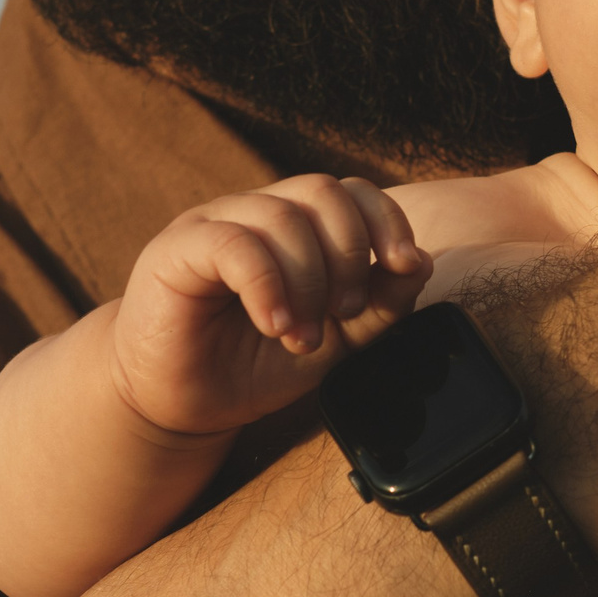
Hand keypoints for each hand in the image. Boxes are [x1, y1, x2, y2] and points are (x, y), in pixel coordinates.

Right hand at [112, 175, 427, 436]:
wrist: (180, 405)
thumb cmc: (253, 367)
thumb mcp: (334, 341)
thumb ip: (379, 305)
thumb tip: (420, 263)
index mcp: (296, 227)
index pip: (352, 191)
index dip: (387, 220)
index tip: (404, 267)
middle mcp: (257, 213)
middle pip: (323, 191)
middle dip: (349, 253)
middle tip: (345, 313)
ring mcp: (215, 223)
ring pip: (282, 216)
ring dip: (308, 282)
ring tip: (303, 338)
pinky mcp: (177, 248)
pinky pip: (234, 243)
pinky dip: (267, 286)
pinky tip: (275, 326)